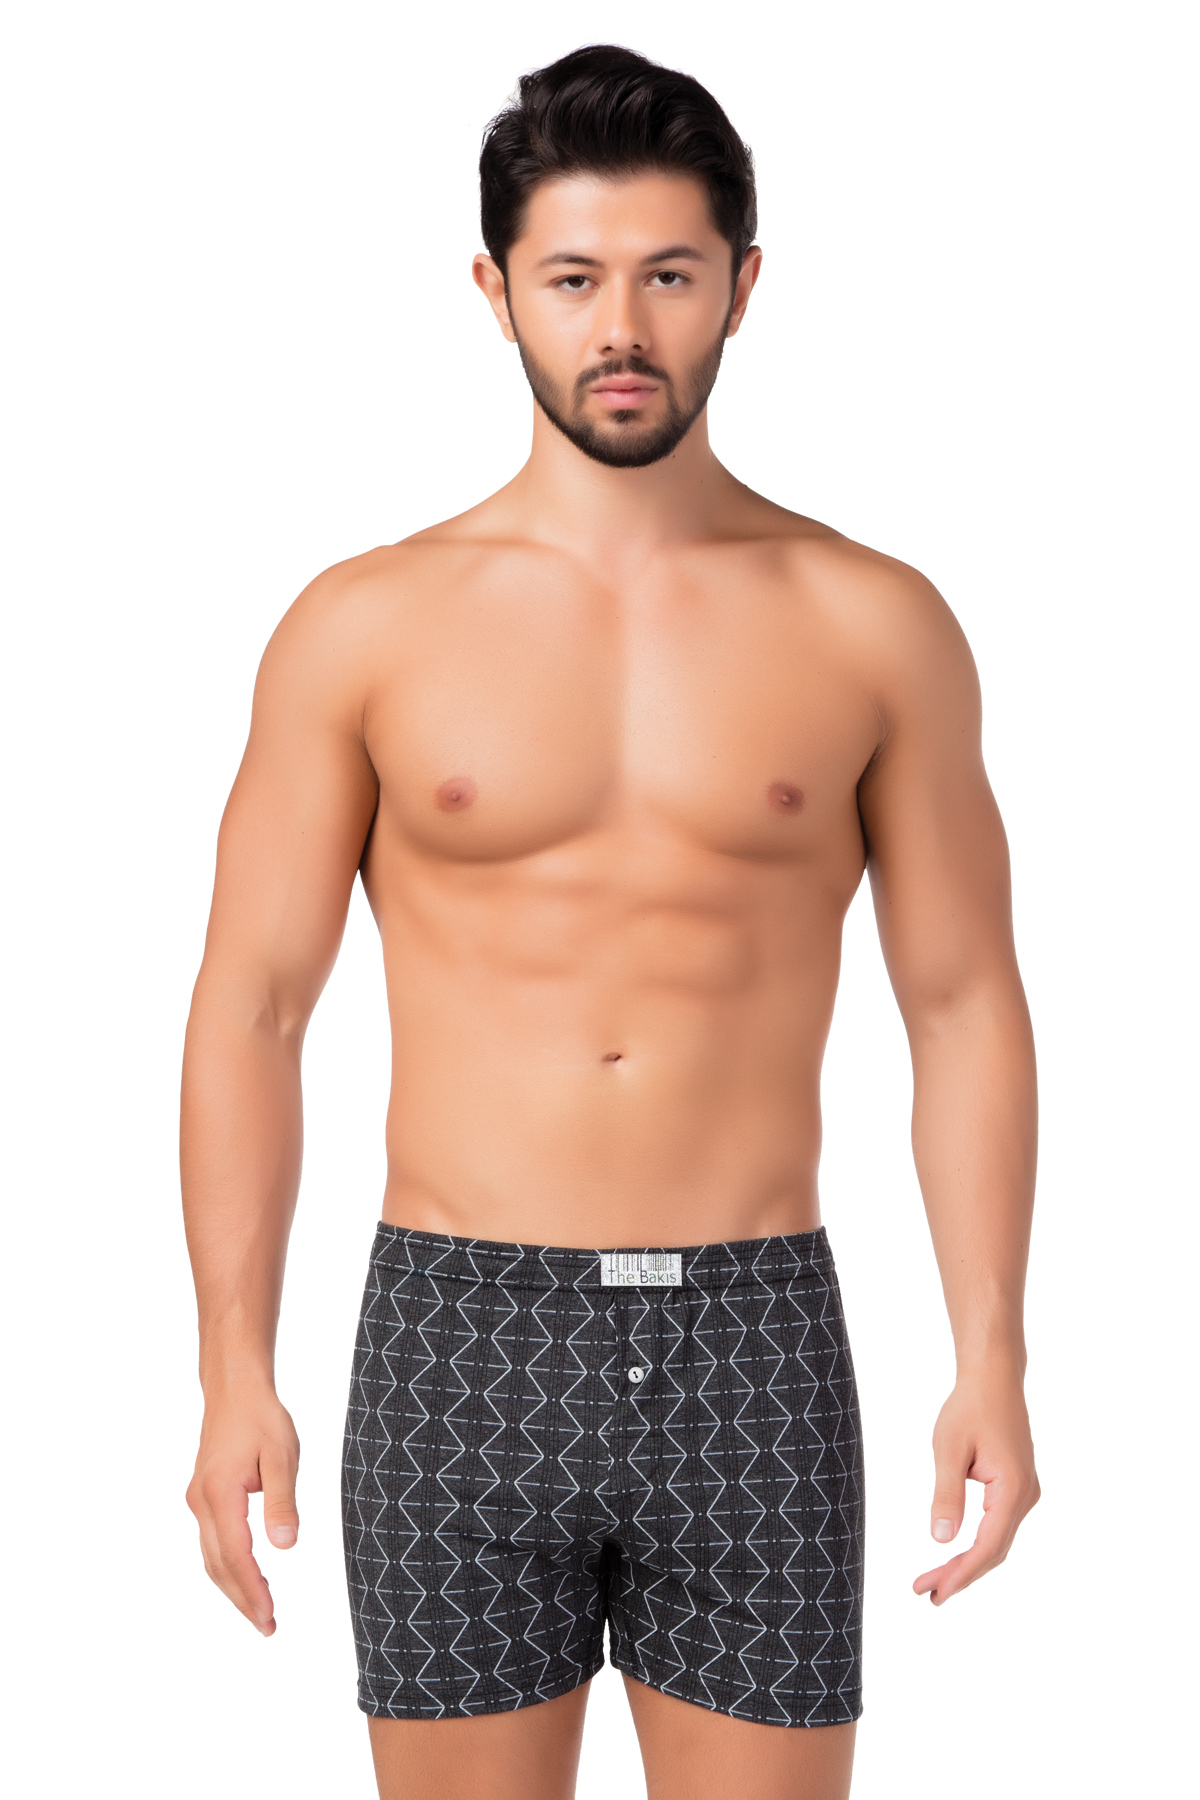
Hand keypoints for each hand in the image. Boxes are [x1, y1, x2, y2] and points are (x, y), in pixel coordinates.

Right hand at [186, 1386, 299, 1634]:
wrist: (234, 1390)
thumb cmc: (262, 1418)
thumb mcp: (282, 1455)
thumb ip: (283, 1500)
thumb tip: (286, 1546)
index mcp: (220, 1494)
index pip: (235, 1556)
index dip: (252, 1591)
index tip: (269, 1618)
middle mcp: (201, 1502)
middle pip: (218, 1566)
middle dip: (242, 1600)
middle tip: (268, 1628)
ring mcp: (198, 1501)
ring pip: (212, 1557)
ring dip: (233, 1587)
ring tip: (261, 1612)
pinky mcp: (202, 1497)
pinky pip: (212, 1542)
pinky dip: (228, 1566)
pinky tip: (247, 1576)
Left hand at [913, 1365, 1038, 1604]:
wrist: (994, 1378)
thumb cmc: (970, 1407)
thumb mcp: (949, 1449)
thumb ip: (947, 1495)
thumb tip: (941, 1540)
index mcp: (1013, 1490)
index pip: (988, 1547)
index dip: (962, 1574)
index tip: (935, 1592)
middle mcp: (1025, 1497)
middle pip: (994, 1550)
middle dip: (960, 1575)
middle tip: (926, 1594)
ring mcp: (1024, 1493)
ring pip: (997, 1541)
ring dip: (967, 1563)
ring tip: (934, 1582)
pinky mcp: (1017, 1488)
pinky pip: (998, 1526)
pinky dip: (976, 1545)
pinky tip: (954, 1554)